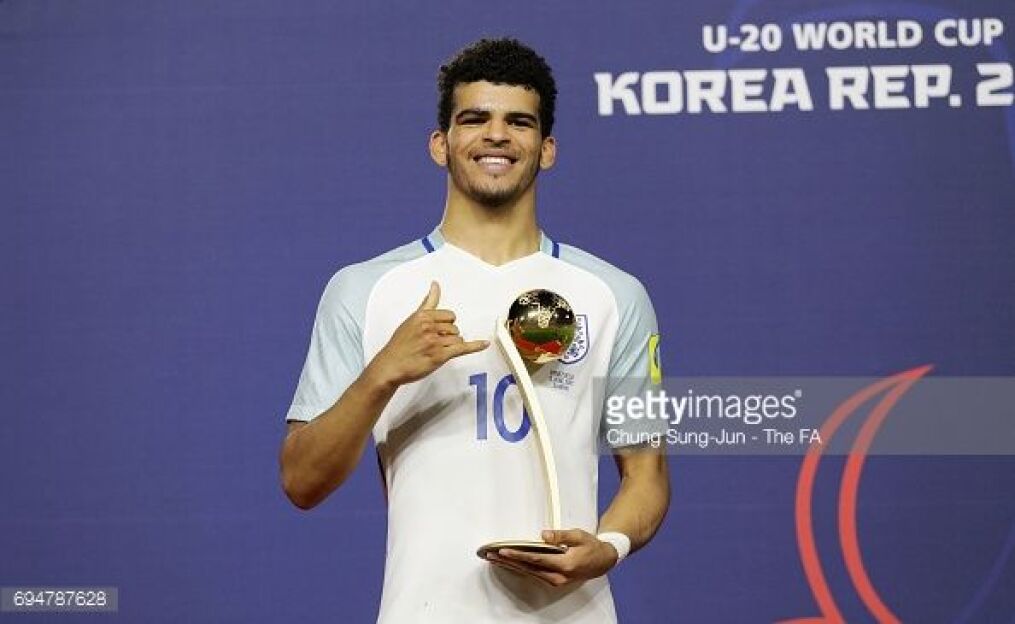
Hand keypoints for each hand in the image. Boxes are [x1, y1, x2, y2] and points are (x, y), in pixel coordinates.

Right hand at [367, 281, 487, 387]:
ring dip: (450, 346)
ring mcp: (435, 341)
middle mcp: (429, 327)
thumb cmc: (400, 345)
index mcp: (423, 316)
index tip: (438, 331)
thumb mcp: (412, 319)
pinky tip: (484, 344)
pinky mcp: (440, 356)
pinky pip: (462, 348)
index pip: (449, 315)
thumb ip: (427, 302)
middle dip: (448, 336)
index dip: (446, 324)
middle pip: (454, 328)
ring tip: (434, 351)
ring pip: (457, 339)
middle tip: (432, 344)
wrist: (390, 365)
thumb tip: (435, 284)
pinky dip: (475, 346)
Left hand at [486, 529, 619, 587]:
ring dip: (511, 565)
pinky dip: (520, 568)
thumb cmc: (591, 546)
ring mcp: (556, 580)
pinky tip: (509, 563)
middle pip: (528, 568)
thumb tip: (544, 534)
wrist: (603, 561)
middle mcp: (559, 576)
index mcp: (565, 564)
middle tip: (491, 555)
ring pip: (529, 573)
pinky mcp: (554, 580)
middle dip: (509, 561)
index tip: (504, 551)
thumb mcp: (579, 536)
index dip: (519, 555)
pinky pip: (534, 574)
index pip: (536, 559)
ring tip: (495, 558)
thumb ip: (561, 535)